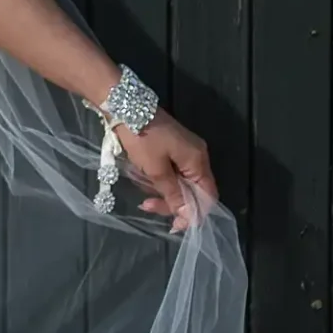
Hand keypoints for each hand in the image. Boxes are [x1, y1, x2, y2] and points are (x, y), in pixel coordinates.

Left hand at [116, 109, 217, 232]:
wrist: (125, 107)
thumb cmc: (142, 138)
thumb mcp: (155, 170)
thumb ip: (173, 194)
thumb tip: (189, 216)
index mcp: (198, 161)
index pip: (208, 196)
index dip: (194, 214)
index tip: (174, 225)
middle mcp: (196, 156)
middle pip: (192, 191)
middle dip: (170, 201)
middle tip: (146, 205)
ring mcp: (184, 151)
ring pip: (178, 181)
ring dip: (160, 189)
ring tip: (140, 187)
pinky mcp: (171, 147)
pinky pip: (170, 171)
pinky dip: (157, 177)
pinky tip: (141, 176)